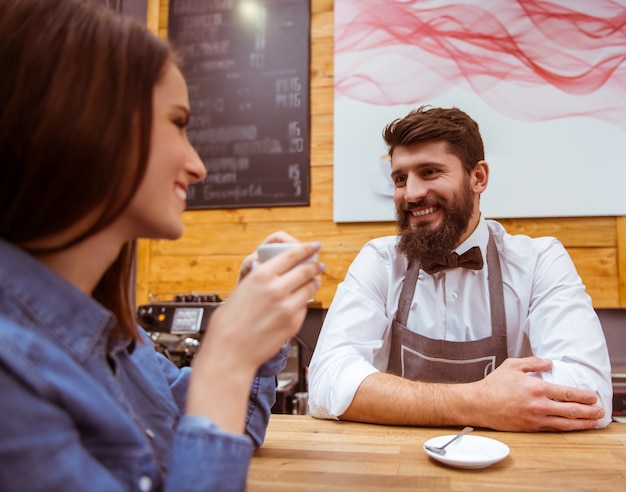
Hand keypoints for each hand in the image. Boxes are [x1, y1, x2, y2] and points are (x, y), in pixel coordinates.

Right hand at [186, 238, 322, 432]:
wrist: (230, 353)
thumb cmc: (229, 324)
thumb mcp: (241, 290)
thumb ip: (260, 279)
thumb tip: (273, 270)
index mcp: (262, 275)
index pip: (292, 254)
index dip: (307, 248)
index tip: (314, 246)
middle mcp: (277, 288)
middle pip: (306, 270)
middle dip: (315, 265)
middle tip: (318, 264)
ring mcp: (288, 307)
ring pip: (310, 288)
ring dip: (313, 283)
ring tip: (313, 282)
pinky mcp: (294, 323)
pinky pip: (304, 307)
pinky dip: (304, 302)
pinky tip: (299, 303)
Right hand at [469, 357, 603, 431]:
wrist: (479, 404)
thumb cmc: (494, 385)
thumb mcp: (512, 365)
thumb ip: (533, 362)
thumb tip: (549, 363)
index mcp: (536, 388)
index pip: (567, 393)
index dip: (583, 396)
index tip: (593, 396)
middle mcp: (538, 405)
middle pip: (571, 410)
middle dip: (588, 411)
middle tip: (599, 411)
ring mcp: (535, 418)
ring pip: (565, 423)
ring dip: (582, 423)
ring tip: (592, 422)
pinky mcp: (530, 428)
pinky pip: (553, 429)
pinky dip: (566, 428)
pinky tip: (572, 427)